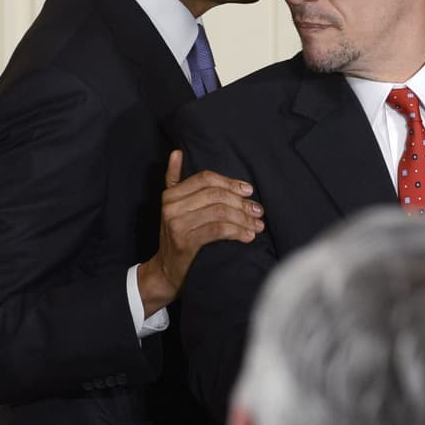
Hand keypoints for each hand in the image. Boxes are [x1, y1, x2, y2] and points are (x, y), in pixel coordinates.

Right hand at [137, 150, 264, 316]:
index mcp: (171, 193)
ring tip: (257, 225)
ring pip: (220, 211)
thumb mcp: (175, 207)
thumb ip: (175, 180)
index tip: (249, 191)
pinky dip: (237, 231)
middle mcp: (171, 206)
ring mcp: (176, 223)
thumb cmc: (178, 237)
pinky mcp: (185, 241)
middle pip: (215, 194)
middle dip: (241, 202)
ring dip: (243, 218)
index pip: (206, 179)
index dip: (230, 183)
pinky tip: (248, 236)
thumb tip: (177, 153)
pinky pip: (218, 229)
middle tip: (258, 211)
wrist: (166, 271)